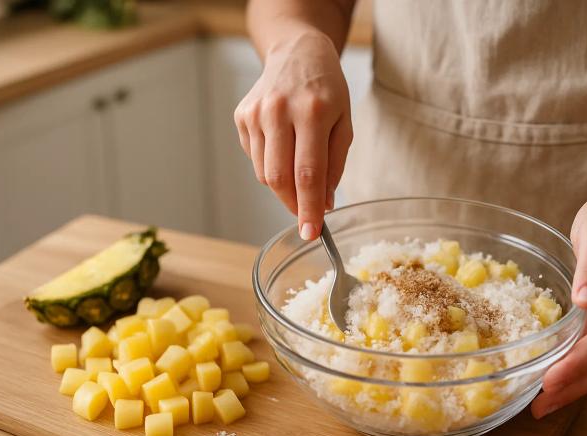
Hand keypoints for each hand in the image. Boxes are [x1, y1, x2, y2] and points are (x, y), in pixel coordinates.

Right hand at [234, 30, 352, 239]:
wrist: (297, 52)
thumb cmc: (326, 89)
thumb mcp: (344, 123)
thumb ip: (335, 166)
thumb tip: (325, 204)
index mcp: (311, 112)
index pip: (308, 173)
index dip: (309, 208)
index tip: (311, 232)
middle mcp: (278, 111)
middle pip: (280, 178)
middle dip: (294, 205)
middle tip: (306, 217)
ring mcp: (255, 113)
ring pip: (264, 173)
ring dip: (283, 186)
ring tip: (299, 169)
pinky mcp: (242, 116)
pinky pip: (255, 159)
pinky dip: (271, 166)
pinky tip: (283, 147)